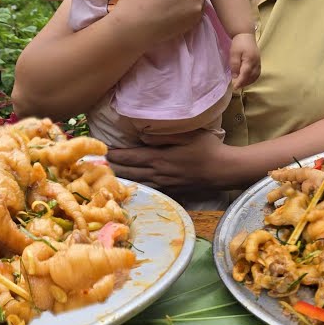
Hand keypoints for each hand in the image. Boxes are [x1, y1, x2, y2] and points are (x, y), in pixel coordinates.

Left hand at [108, 131, 241, 194]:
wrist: (224, 170)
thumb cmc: (207, 148)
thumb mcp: (187, 134)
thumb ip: (163, 135)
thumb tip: (142, 134)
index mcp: (159, 158)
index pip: (130, 157)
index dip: (115, 155)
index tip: (102, 151)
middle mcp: (158, 174)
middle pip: (129, 172)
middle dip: (113, 167)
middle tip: (99, 164)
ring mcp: (165, 185)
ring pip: (137, 182)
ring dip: (122, 178)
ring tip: (110, 174)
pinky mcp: (172, 191)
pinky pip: (149, 189)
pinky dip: (137, 186)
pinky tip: (133, 185)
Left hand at [228, 32, 259, 89]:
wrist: (246, 35)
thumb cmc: (238, 43)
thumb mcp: (233, 54)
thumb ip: (234, 65)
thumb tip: (235, 77)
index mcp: (250, 60)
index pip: (245, 74)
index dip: (240, 82)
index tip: (235, 87)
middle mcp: (256, 63)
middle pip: (251, 77)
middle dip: (244, 83)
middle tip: (236, 86)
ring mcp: (259, 62)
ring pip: (256, 76)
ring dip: (249, 82)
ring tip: (241, 84)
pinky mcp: (259, 62)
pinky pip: (257, 73)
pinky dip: (252, 78)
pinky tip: (247, 79)